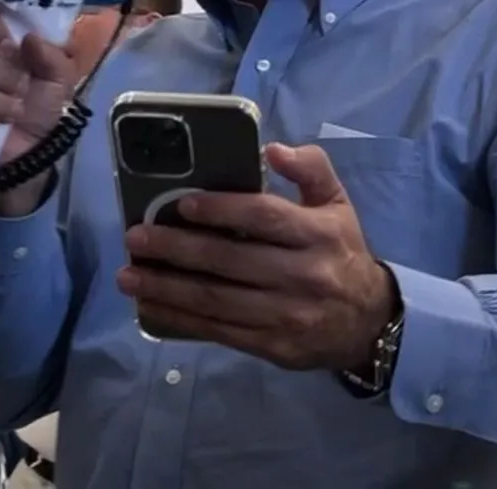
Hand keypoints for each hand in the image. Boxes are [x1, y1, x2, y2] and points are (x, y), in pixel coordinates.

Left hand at [117, 144, 395, 371]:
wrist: (368, 323)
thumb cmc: (340, 253)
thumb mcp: (337, 205)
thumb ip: (311, 169)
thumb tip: (272, 149)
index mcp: (318, 234)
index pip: (264, 217)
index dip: (221, 210)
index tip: (182, 204)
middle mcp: (302, 275)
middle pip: (229, 260)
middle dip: (176, 249)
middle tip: (135, 238)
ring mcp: (286, 315)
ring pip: (216, 299)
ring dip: (166, 288)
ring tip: (128, 275)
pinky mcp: (272, 346)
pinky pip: (219, 330)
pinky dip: (181, 319)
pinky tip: (152, 305)